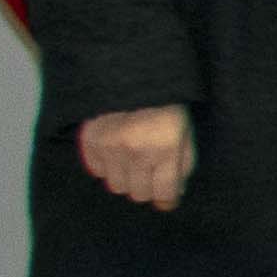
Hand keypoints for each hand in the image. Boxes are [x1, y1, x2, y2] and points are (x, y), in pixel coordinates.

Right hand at [76, 105, 193, 211]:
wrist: (135, 77)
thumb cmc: (167, 108)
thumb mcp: (186, 135)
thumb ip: (183, 166)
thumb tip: (173, 194)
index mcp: (166, 148)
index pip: (164, 193)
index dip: (168, 199)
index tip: (167, 198)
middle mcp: (136, 151)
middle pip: (138, 194)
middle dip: (148, 187)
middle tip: (150, 173)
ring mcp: (110, 147)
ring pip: (116, 186)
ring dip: (126, 178)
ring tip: (132, 161)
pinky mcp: (90, 140)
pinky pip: (97, 171)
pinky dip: (106, 167)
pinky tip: (115, 153)